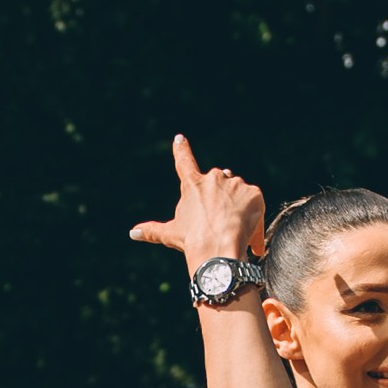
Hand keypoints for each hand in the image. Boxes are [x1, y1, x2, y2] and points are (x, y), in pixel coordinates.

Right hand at [130, 134, 265, 272]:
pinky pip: (254, 202)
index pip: (184, 162)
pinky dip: (253, 216)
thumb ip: (152, 230)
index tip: (180, 139)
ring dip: (237, 206)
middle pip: (219, 181)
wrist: (217, 249)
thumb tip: (133, 233)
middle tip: (220, 217)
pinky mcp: (253, 193)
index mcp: (192, 184)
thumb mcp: (171, 234)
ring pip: (238, 192)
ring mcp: (235, 184)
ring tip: (232, 230)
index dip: (182, 150)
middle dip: (220, 194)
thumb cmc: (192, 241)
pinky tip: (247, 234)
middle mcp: (213, 178)